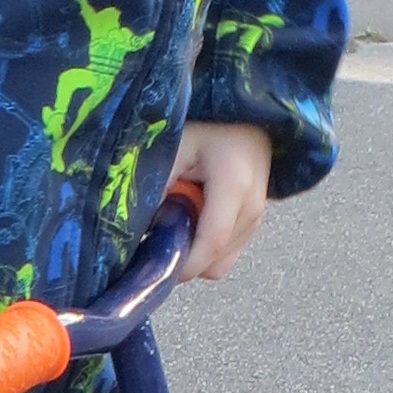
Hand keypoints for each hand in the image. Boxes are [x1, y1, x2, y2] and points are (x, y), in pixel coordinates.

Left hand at [169, 120, 272, 281]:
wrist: (247, 124)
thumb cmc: (207, 131)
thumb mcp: (174, 148)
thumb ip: (157, 185)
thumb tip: (134, 227)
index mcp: (234, 184)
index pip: (211, 242)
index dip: (183, 264)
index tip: (154, 268)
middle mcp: (253, 206)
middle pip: (215, 260)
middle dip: (182, 260)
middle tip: (156, 237)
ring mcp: (258, 219)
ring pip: (220, 263)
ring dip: (194, 255)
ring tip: (177, 223)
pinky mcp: (255, 227)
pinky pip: (226, 256)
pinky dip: (205, 250)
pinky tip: (192, 223)